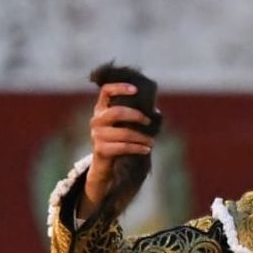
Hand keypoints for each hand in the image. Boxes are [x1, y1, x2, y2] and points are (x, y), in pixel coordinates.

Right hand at [80, 82, 155, 218]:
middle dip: (137, 116)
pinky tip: (147, 149)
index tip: (135, 90)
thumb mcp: (125, 124)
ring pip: (123, 133)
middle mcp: (97, 120)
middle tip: (149, 122)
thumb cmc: (119, 139)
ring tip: (152, 142)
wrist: (105, 164)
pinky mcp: (100, 150)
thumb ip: (137, 114)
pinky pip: (123, 147)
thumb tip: (155, 112)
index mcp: (102, 108)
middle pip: (117, 112)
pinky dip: (138, 148)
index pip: (106, 91)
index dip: (120, 87)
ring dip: (142, 137)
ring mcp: (97, 135)